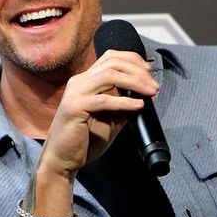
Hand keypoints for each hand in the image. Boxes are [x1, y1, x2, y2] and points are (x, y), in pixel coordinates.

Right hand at [38, 49, 157, 180]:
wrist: (62, 159)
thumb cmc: (84, 140)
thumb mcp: (110, 118)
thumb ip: (125, 105)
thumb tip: (149, 96)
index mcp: (86, 80)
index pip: (111, 57)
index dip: (133, 60)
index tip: (149, 72)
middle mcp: (79, 81)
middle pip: (113, 63)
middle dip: (138, 71)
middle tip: (154, 86)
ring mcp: (75, 93)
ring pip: (110, 75)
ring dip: (135, 82)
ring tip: (150, 93)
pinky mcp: (75, 107)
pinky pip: (104, 100)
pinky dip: (124, 101)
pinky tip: (138, 105)